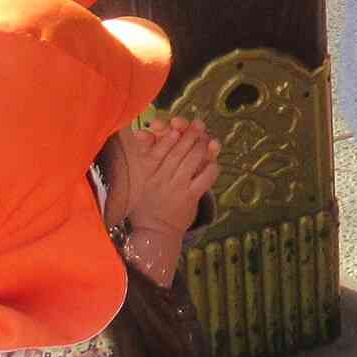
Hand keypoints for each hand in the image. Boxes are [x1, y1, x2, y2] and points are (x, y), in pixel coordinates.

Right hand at [110, 118, 218, 239]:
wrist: (156, 232)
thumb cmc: (148, 205)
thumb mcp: (143, 180)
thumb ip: (147, 157)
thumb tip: (144, 132)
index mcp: (148, 174)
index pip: (157, 150)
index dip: (168, 137)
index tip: (175, 126)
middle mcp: (161, 179)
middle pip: (176, 152)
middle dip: (189, 135)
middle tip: (198, 125)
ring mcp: (177, 188)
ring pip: (191, 161)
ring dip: (201, 147)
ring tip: (206, 138)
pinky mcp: (190, 197)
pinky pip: (204, 178)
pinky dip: (211, 167)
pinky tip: (213, 162)